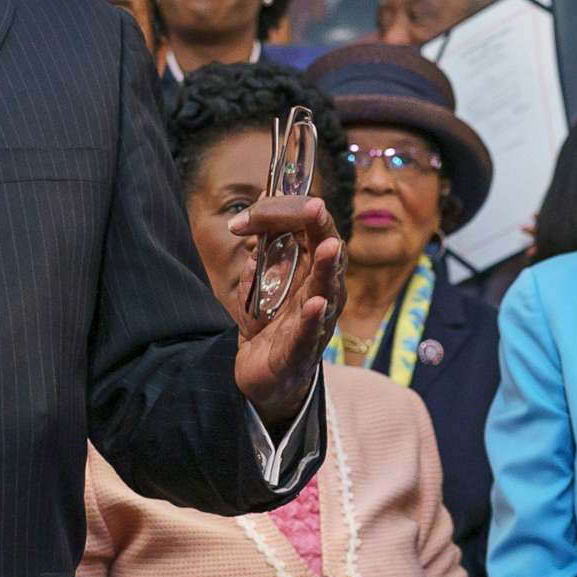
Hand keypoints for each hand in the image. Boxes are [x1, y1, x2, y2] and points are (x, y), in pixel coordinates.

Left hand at [231, 195, 344, 430]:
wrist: (264, 375)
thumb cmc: (269, 324)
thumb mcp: (260, 279)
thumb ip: (263, 246)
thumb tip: (262, 201)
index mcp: (313, 271)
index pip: (311, 228)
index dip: (285, 213)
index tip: (247, 216)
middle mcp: (323, 292)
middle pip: (329, 252)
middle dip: (320, 228)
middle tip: (312, 207)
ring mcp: (316, 322)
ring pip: (327, 291)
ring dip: (326, 268)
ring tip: (326, 248)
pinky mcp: (300, 351)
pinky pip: (310, 333)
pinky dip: (313, 318)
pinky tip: (316, 304)